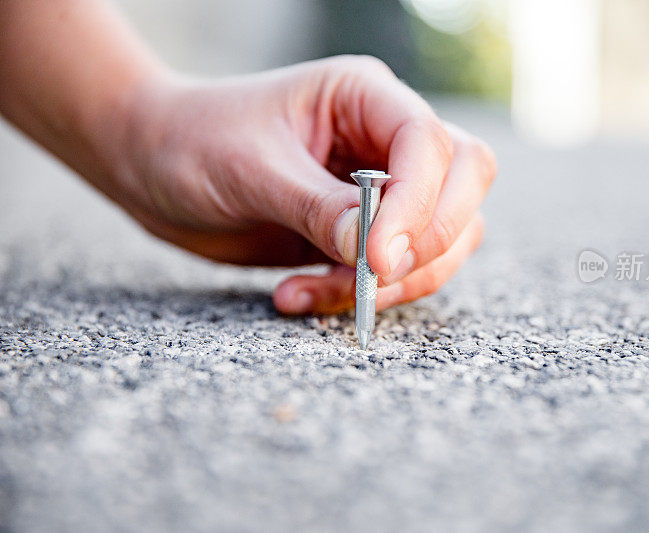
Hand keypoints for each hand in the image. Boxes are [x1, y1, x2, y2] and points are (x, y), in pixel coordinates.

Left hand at [115, 55, 495, 313]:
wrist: (151, 166)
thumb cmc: (192, 142)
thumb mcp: (252, 170)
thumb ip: (319, 209)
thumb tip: (377, 254)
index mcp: (363, 97)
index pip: (428, 142)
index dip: (418, 202)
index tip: (377, 258)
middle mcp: (383, 138)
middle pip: (463, 182)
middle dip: (431, 240)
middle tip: (374, 276)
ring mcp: (381, 188)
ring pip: (446, 236)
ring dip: (395, 281)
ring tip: (314, 291)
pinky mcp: (364, 232)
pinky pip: (398, 271)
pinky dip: (359, 296)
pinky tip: (297, 295)